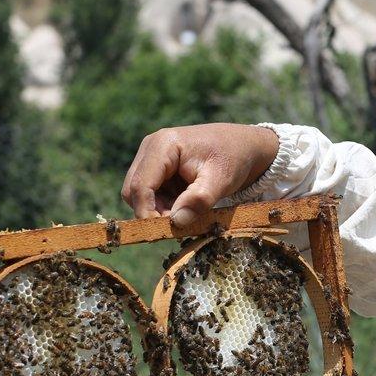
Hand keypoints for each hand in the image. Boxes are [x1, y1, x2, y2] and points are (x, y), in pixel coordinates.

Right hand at [121, 123, 280, 228]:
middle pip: (134, 189)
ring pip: (140, 192)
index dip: (147, 211)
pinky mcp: (156, 165)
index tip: (165, 230)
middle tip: (180, 222)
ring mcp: (151, 155)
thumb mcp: (221, 181)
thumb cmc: (232, 159)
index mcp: (164, 145)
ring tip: (189, 210)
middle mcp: (151, 147)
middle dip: (152, 211)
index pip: (141, 185)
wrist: (242, 146)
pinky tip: (186, 203)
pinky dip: (164, 203)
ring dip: (159, 208)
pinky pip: (150, 191)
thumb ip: (199, 201)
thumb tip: (176, 222)